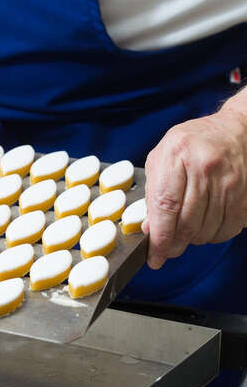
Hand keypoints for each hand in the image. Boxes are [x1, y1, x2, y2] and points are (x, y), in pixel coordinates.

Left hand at [142, 104, 246, 268]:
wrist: (234, 130)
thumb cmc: (191, 144)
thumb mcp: (161, 159)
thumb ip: (152, 193)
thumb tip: (150, 228)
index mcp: (177, 155)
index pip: (166, 207)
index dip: (159, 237)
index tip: (154, 256)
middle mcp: (205, 168)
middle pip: (188, 223)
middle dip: (175, 244)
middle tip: (168, 249)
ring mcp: (230, 181)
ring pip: (209, 230)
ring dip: (194, 240)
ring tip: (186, 233)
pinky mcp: (246, 193)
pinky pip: (229, 228)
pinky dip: (215, 235)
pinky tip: (206, 226)